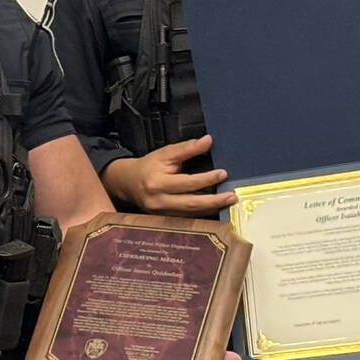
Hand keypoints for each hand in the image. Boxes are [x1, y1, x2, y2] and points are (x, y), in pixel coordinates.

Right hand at [102, 136, 234, 215]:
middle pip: (191, 203)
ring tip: (226, 201)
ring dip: (211, 208)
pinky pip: (187, 217)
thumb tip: (208, 141)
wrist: (128, 183)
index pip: (187, 182)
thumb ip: (186, 148)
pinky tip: (213, 207)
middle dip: (214, 200)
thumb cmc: (147, 167)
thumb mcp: (164, 154)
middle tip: (231, 196)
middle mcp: (159, 200)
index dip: (206, 178)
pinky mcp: (165, 219)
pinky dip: (202, 212)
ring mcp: (161, 213)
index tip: (223, 173)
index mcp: (157, 183)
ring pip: (191, 213)